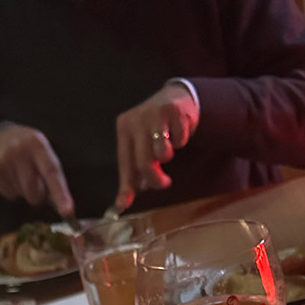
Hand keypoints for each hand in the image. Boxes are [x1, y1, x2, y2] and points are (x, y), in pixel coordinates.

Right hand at [0, 123, 74, 217]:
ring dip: (23, 190)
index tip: (68, 212)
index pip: (51, 172)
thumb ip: (51, 174)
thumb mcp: (42, 152)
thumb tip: (63, 207)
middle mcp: (19, 149)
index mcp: (37, 143)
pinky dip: (11, 190)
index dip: (61, 194)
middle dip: (37, 195)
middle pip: (34, 192)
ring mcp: (3, 160)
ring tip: (19, 172)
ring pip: (21, 195)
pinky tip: (9, 175)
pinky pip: (8, 195)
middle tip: (34, 181)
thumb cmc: (28, 149)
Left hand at [114, 82, 198, 210]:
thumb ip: (132, 174)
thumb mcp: (139, 148)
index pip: (124, 163)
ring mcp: (156, 114)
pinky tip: (178, 133)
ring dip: (168, 157)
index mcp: (124, 128)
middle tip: (164, 182)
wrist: (177, 99)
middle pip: (144, 162)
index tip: (124, 205)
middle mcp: (137, 119)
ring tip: (168, 149)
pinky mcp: (175, 111)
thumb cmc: (156, 130)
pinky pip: (180, 141)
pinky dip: (181, 142)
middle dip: (155, 179)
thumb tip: (122, 204)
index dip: (126, 186)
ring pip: (162, 153)